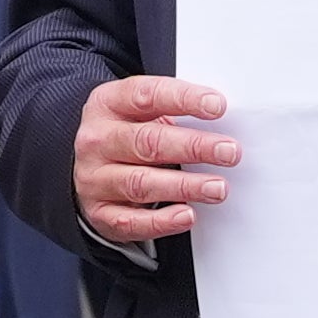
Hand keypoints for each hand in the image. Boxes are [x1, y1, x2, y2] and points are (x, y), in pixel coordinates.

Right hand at [73, 74, 235, 244]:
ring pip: (141, 183)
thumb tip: (220, 116)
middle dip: (193, 147)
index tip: (217, 106)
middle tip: (228, 152)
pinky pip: (131, 221)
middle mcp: (97, 140)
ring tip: (217, 187)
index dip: (184, 99)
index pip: (147, 96)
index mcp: (108, 104)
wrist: (89, 169)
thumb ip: (174, 110)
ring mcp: (95, 178)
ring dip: (185, 186)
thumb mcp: (141, 112)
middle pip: (147, 142)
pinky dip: (162, 221)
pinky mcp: (100, 213)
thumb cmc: (127, 135)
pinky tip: (187, 215)